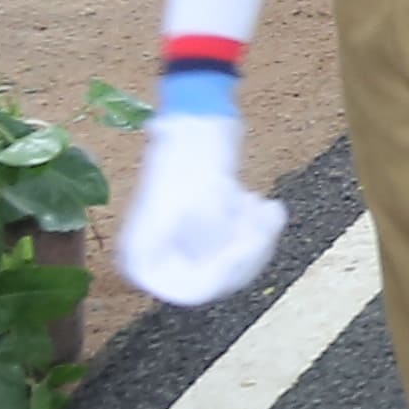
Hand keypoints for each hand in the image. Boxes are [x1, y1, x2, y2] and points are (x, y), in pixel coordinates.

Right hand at [118, 106, 289, 307]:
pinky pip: (240, 250)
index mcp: (140, 258)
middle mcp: (157, 260)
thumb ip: (213, 247)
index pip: (188, 291)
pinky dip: (258, 230)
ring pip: (234, 267)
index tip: (247, 245)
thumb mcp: (202, 202)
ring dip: (257, 237)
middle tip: (264, 214)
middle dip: (248, 249)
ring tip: (262, 203)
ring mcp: (182, 250)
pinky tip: (267, 205)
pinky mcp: (205, 239)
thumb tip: (226, 271)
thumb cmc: (189, 155)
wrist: (197, 117)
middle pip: (216, 280)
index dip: (223, 274)